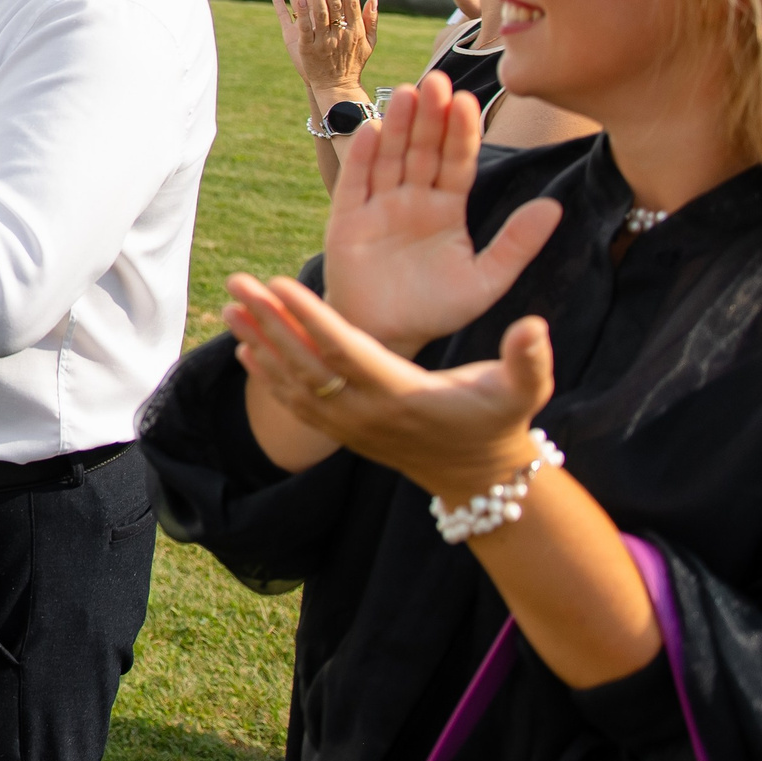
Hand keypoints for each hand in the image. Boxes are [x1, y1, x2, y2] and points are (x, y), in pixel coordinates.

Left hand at [224, 271, 553, 504]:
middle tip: (237, 283)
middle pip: (305, 365)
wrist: (482, 477)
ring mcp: (350, 426)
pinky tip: (245, 349)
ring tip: (228, 308)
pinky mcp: (344, 433)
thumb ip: (527, 359)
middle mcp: (366, 413)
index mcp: (400, 394)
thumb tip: (533, 326)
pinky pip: (295, 405)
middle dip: (268, 323)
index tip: (279, 283)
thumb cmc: (501, 421)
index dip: (311, 318)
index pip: (344, 351)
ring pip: (292, 384)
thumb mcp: (524, 391)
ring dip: (258, 345)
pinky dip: (267, 377)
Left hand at [269, 0, 377, 99]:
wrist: (337, 87)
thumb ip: (371, 20)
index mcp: (356, 31)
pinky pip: (305, 28)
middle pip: (335, 6)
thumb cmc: (353, 63)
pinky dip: (302, 14)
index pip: (352, 5)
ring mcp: (324, 42)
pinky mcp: (308, 49)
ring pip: (320, 14)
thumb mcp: (368, 43)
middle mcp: (341, 35)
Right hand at [320, 73, 563, 356]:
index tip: (469, 102)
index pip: (457, 162)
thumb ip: (517, 244)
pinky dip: (363, 155)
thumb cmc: (436, 310)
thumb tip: (555, 207)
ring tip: (410, 93)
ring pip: (391, 157)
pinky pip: (356, 182)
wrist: (386, 339)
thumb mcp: (486, 280)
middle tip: (440, 82)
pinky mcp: (347, 219)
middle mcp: (412, 199)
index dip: (462, 133)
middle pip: (423, 150)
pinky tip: (375, 129)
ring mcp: (378, 206)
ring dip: (400, 125)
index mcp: (446, 209)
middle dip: (431, 117)